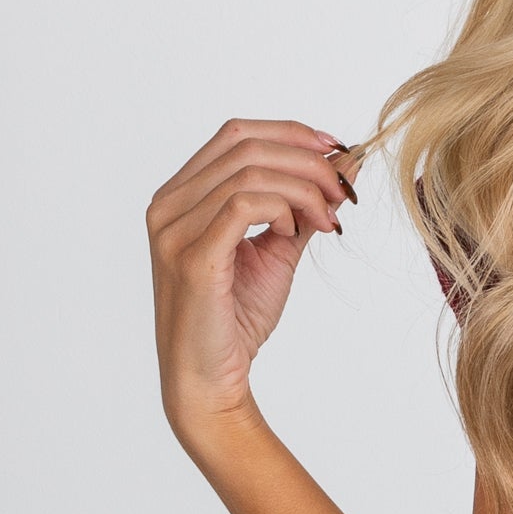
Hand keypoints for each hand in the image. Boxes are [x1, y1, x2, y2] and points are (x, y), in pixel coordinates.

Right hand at [145, 118, 359, 441]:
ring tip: (325, 221)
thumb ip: (303, 206)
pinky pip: (245, 204)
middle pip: (245, 145)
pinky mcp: (194, 257)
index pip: (236, 135)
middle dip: (306, 161)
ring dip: (303, 189)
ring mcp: (174, 229)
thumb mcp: (277, 251)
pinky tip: (298, 233)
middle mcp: (168, 205)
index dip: (289, 133)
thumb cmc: (235, 320)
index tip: (334, 150)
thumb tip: (344, 164)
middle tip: (341, 191)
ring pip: (251, 172)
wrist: (208, 380)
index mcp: (180, 196)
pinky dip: (285, 209)